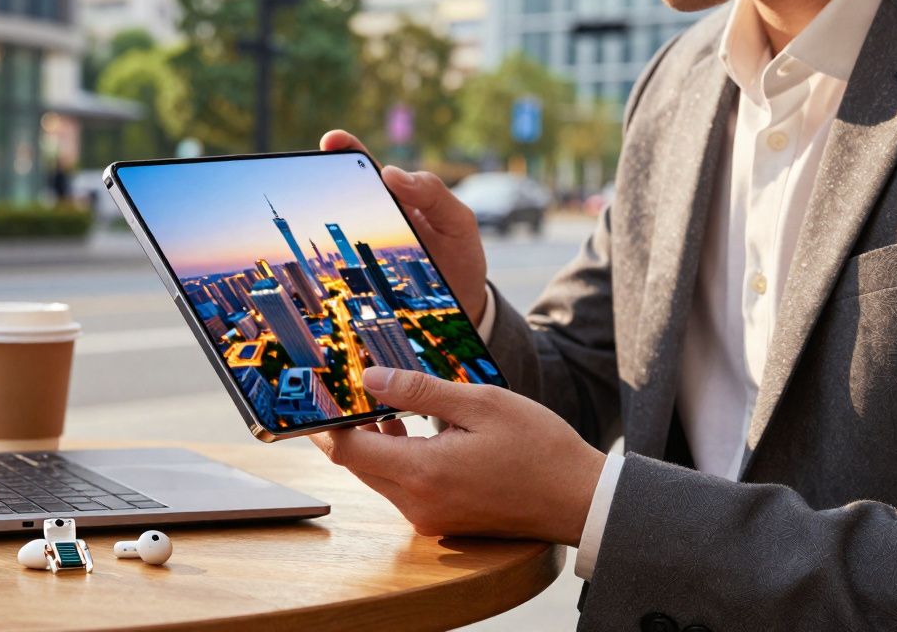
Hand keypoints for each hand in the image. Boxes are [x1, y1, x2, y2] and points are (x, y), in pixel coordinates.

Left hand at [310, 366, 605, 545]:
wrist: (579, 499)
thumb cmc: (538, 447)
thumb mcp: (480, 403)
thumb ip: (419, 391)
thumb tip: (370, 378)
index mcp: (424, 473)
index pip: (348, 450)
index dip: (326, 420)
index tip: (316, 392)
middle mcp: (417, 503)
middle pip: (358, 464)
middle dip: (345, 427)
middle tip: (340, 387)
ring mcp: (428, 516)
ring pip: (378, 474)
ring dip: (372, 441)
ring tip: (375, 399)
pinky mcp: (440, 519)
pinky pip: (401, 486)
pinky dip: (395, 456)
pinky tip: (406, 426)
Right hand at [319, 130, 489, 322]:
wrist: (463, 301)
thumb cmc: (459, 253)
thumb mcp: (457, 220)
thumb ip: (433, 193)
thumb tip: (389, 173)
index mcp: (395, 198)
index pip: (365, 166)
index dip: (346, 149)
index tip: (331, 140)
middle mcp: (373, 220)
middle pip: (337, 197)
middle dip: (316, 184)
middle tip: (307, 179)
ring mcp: (362, 250)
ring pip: (330, 233)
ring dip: (316, 230)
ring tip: (304, 223)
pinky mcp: (360, 281)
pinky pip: (338, 272)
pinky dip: (324, 271)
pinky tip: (314, 270)